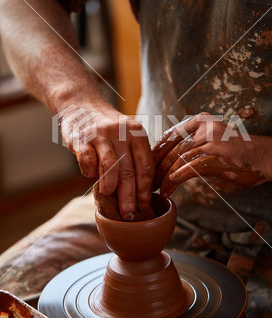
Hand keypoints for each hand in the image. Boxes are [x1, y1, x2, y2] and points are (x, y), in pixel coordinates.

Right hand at [59, 103, 154, 217]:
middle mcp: (121, 132)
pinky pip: (87, 160)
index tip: (144, 206)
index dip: (145, 189)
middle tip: (128, 214)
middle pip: (129, 170)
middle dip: (129, 196)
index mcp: (137, 134)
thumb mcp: (127, 135)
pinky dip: (89, 172)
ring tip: (109, 198)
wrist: (81, 104)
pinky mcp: (81, 137)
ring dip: (110, 186)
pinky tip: (90, 177)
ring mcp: (100, 134)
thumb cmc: (108, 128)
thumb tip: (138, 194)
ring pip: (110, 166)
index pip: (146, 166)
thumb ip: (133, 158)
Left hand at [153, 113, 265, 196]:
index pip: (169, 136)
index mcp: (199, 121)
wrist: (264, 156)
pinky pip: (191, 166)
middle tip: (148, 182)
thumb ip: (191, 143)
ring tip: (158, 189)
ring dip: (165, 176)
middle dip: (157, 167)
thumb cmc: (235, 152)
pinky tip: (170, 187)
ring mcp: (211, 139)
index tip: (146, 167)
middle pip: (171, 147)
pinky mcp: (218, 154)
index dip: (155, 153)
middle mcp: (203, 126)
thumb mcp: (210, 140)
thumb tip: (165, 157)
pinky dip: (178, 177)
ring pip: (179, 158)